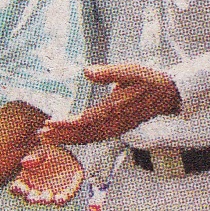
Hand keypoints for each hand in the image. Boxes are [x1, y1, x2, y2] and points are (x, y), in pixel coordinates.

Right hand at [9, 143, 84, 205]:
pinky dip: (61, 199)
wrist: (68, 154)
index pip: (17, 187)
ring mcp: (51, 192)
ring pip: (46, 199)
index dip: (17, 188)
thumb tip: (24, 162)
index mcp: (26, 179)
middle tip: (34, 195)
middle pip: (31, 197)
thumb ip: (35, 155)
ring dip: (45, 199)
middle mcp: (37, 189)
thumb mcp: (44, 150)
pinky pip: (63, 198)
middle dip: (32, 198)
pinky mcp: (66, 192)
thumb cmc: (50, 152)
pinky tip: (60, 198)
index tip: (18, 185)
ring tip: (48, 194)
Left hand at [41, 65, 180, 145]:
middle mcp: (115, 123)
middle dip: (61, 136)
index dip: (66, 124)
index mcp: (115, 109)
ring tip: (49, 139)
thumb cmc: (150, 80)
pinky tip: (69, 138)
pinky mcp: (119, 129)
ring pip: (89, 139)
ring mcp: (118, 129)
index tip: (49, 123)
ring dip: (68, 140)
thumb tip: (87, 71)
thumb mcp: (131, 70)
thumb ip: (109, 72)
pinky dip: (80, 140)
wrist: (170, 94)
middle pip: (83, 135)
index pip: (85, 121)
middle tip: (40, 135)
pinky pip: (96, 139)